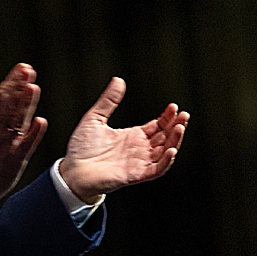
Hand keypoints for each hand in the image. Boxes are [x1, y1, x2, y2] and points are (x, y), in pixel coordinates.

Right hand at [0, 63, 47, 203]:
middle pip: (10, 104)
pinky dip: (33, 133)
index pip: (2, 96)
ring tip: (33, 88)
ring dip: (26, 104)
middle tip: (28, 71)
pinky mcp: (17, 158)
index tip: (22, 67)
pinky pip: (26, 144)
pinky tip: (40, 122)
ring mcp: (9, 143)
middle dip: (19, 87)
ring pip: (18, 120)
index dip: (12, 81)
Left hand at [59, 77, 188, 203]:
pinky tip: (171, 150)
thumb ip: (108, 101)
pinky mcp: (134, 175)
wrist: (72, 170)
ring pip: (164, 152)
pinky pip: (156, 170)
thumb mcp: (95, 118)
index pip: (157, 126)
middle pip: (165, 138)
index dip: (167, 117)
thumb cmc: (82, 148)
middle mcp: (139, 150)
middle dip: (176, 126)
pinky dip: (165, 161)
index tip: (173, 106)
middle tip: (184, 114)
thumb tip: (118, 80)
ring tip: (180, 127)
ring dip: (175, 141)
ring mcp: (138, 163)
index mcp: (132, 136)